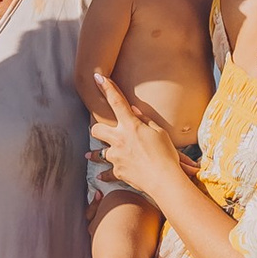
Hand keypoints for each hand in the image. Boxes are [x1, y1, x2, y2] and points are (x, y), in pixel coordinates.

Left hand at [88, 72, 184, 205]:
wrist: (164, 180)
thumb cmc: (166, 155)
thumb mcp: (159, 132)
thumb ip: (144, 120)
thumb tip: (133, 110)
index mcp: (130, 126)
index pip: (116, 102)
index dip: (107, 87)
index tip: (97, 77)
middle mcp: (119, 140)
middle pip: (96, 129)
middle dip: (96, 129)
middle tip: (99, 130)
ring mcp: (116, 157)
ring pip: (98, 153)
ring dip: (96, 154)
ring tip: (90, 155)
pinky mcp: (117, 172)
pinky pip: (107, 173)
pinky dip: (105, 175)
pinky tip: (100, 177)